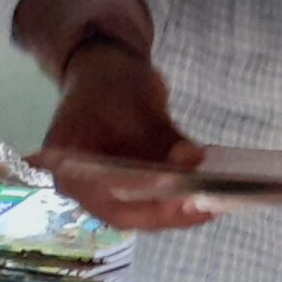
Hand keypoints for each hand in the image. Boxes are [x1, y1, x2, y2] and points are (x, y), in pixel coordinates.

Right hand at [33, 40, 213, 231]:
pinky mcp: (128, 186)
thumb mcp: (138, 103)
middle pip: (124, 213)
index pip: (105, 194)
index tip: (178, 195)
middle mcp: (82, 186)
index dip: (143, 198)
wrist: (108, 68)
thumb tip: (195, 160)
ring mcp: (105, 189)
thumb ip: (165, 136)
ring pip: (142, 212)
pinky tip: (209, 192)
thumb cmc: (113, 82)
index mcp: (68, 164)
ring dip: (177, 210)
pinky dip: (179, 197)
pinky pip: (153, 200)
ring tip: (214, 203)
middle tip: (205, 207)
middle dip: (166, 213)